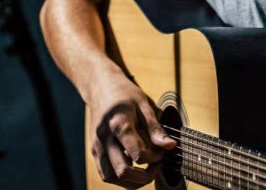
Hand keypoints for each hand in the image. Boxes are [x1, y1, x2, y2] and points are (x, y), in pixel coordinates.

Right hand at [88, 74, 176, 188]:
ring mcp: (97, 145)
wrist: (100, 86)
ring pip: (111, 178)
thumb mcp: (144, 104)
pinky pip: (105, 173)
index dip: (155, 157)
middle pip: (122, 172)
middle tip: (156, 165)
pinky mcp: (94, 150)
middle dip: (144, 176)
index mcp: (119, 124)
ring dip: (130, 182)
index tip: (163, 150)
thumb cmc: (124, 93)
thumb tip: (171, 146)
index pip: (138, 154)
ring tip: (145, 171)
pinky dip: (119, 177)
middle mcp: (104, 138)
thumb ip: (156, 128)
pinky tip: (132, 167)